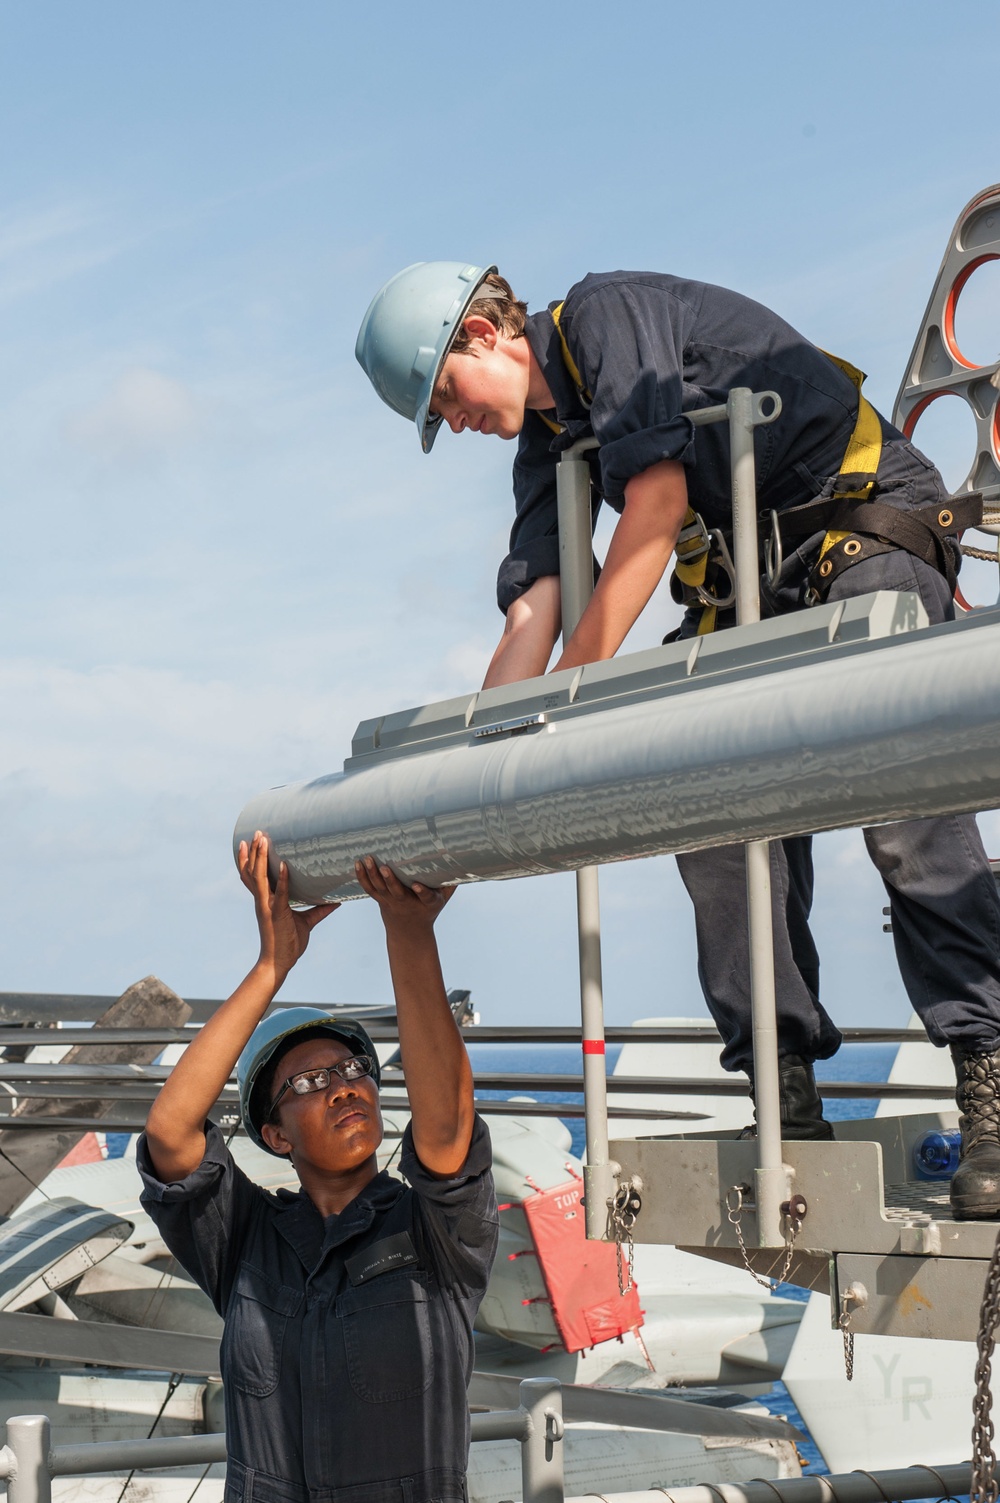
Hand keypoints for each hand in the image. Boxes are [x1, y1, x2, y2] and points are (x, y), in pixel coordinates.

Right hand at [239, 832, 338, 984]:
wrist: (278, 964)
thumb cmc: (289, 944)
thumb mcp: (307, 923)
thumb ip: (319, 910)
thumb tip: (336, 901)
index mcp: (266, 901)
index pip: (255, 876)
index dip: (251, 860)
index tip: (252, 842)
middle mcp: (262, 901)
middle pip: (252, 872)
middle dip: (253, 852)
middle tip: (256, 832)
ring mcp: (267, 907)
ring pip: (259, 878)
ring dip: (260, 858)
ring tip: (263, 840)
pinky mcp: (276, 914)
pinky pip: (280, 894)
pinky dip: (282, 879)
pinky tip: (286, 865)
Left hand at [354, 855, 454, 931]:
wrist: (409, 933)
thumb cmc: (428, 910)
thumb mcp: (443, 900)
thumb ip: (450, 883)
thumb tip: (465, 861)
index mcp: (426, 904)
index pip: (425, 898)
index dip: (421, 892)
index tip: (417, 885)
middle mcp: (407, 904)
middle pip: (397, 892)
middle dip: (390, 880)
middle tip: (384, 867)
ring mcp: (391, 902)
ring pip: (380, 889)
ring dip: (372, 875)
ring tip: (367, 859)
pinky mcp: (380, 900)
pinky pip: (369, 889)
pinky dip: (362, 877)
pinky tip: (358, 864)